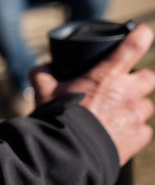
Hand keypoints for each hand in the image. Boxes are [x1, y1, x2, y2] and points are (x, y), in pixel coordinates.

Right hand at [30, 24, 154, 164]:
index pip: (131, 47)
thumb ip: (42, 74)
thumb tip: (41, 67)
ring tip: (116, 115)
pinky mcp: (139, 137)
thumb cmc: (58, 119)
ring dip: (135, 107)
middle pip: (149, 77)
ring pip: (147, 105)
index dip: (141, 36)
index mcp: (106, 76)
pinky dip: (134, 130)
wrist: (69, 153)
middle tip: (123, 87)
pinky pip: (144, 130)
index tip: (143, 32)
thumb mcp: (43, 92)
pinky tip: (117, 134)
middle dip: (139, 80)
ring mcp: (135, 116)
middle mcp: (127, 93)